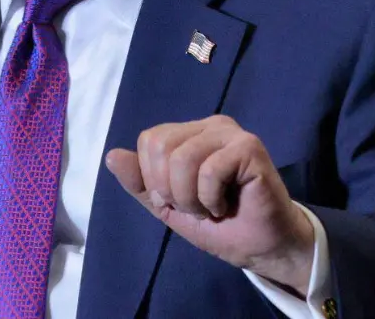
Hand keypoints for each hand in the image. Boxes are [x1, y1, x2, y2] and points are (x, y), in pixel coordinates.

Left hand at [106, 117, 314, 296]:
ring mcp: (230, 132)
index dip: (154, 180)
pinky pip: (209, 170)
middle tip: (197, 207)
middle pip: (160, 146)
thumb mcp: (169, 207)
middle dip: (171, 191)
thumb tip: (111, 156)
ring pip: (182, 159)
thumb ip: (140, 183)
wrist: (263, 249)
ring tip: (212, 208)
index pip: (148, 140)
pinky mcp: (249, 147)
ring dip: (192, 199)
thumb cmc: (219, 224)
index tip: (178, 201)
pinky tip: (227, 205)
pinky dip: (211, 199)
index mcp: (188, 133)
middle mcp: (208, 125)